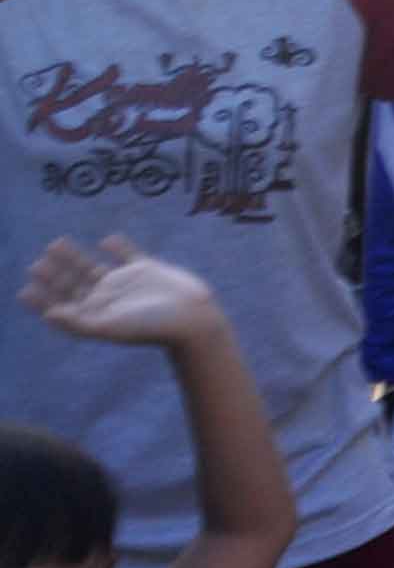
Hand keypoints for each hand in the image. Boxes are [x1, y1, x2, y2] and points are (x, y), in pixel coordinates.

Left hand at [21, 236, 224, 348]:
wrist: (191, 318)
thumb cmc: (151, 327)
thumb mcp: (110, 327)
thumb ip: (78, 323)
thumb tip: (49, 314)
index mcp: (96, 314)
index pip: (62, 305)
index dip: (43, 299)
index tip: (26, 288)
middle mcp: (107, 298)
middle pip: (73, 283)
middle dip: (54, 273)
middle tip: (37, 263)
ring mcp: (125, 282)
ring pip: (92, 266)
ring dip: (73, 256)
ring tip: (55, 244)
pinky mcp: (147, 269)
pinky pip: (127, 254)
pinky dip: (117, 246)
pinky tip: (106, 240)